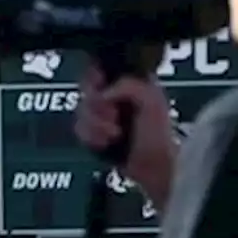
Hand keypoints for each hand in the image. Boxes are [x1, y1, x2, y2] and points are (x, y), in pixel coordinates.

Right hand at [74, 66, 176, 207]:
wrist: (154, 168)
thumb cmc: (158, 136)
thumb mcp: (150, 100)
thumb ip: (127, 86)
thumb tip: (102, 93)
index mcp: (130, 82)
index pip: (100, 69)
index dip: (95, 79)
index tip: (100, 90)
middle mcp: (115, 97)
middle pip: (86, 92)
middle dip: (97, 108)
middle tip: (113, 118)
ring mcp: (104, 116)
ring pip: (81, 112)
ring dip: (96, 126)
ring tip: (113, 135)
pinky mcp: (95, 134)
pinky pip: (80, 130)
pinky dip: (91, 138)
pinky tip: (105, 143)